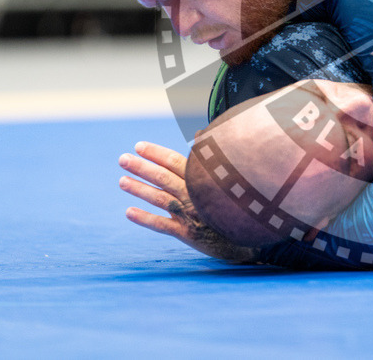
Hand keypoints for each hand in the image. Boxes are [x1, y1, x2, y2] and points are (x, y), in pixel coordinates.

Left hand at [119, 141, 253, 261]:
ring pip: (160, 198)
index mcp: (203, 180)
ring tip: (121, 181)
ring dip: (139, 189)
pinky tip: (128, 212)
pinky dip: (145, 218)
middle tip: (123, 159)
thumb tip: (200, 133)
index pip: (175, 161)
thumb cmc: (238, 203)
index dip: (155, 153)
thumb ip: (209, 157)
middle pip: (163, 177)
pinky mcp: (188, 234)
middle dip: (142, 167)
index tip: (139, 146)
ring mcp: (190, 214)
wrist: (251, 237)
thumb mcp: (228, 177)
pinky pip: (163, 225)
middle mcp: (195, 194)